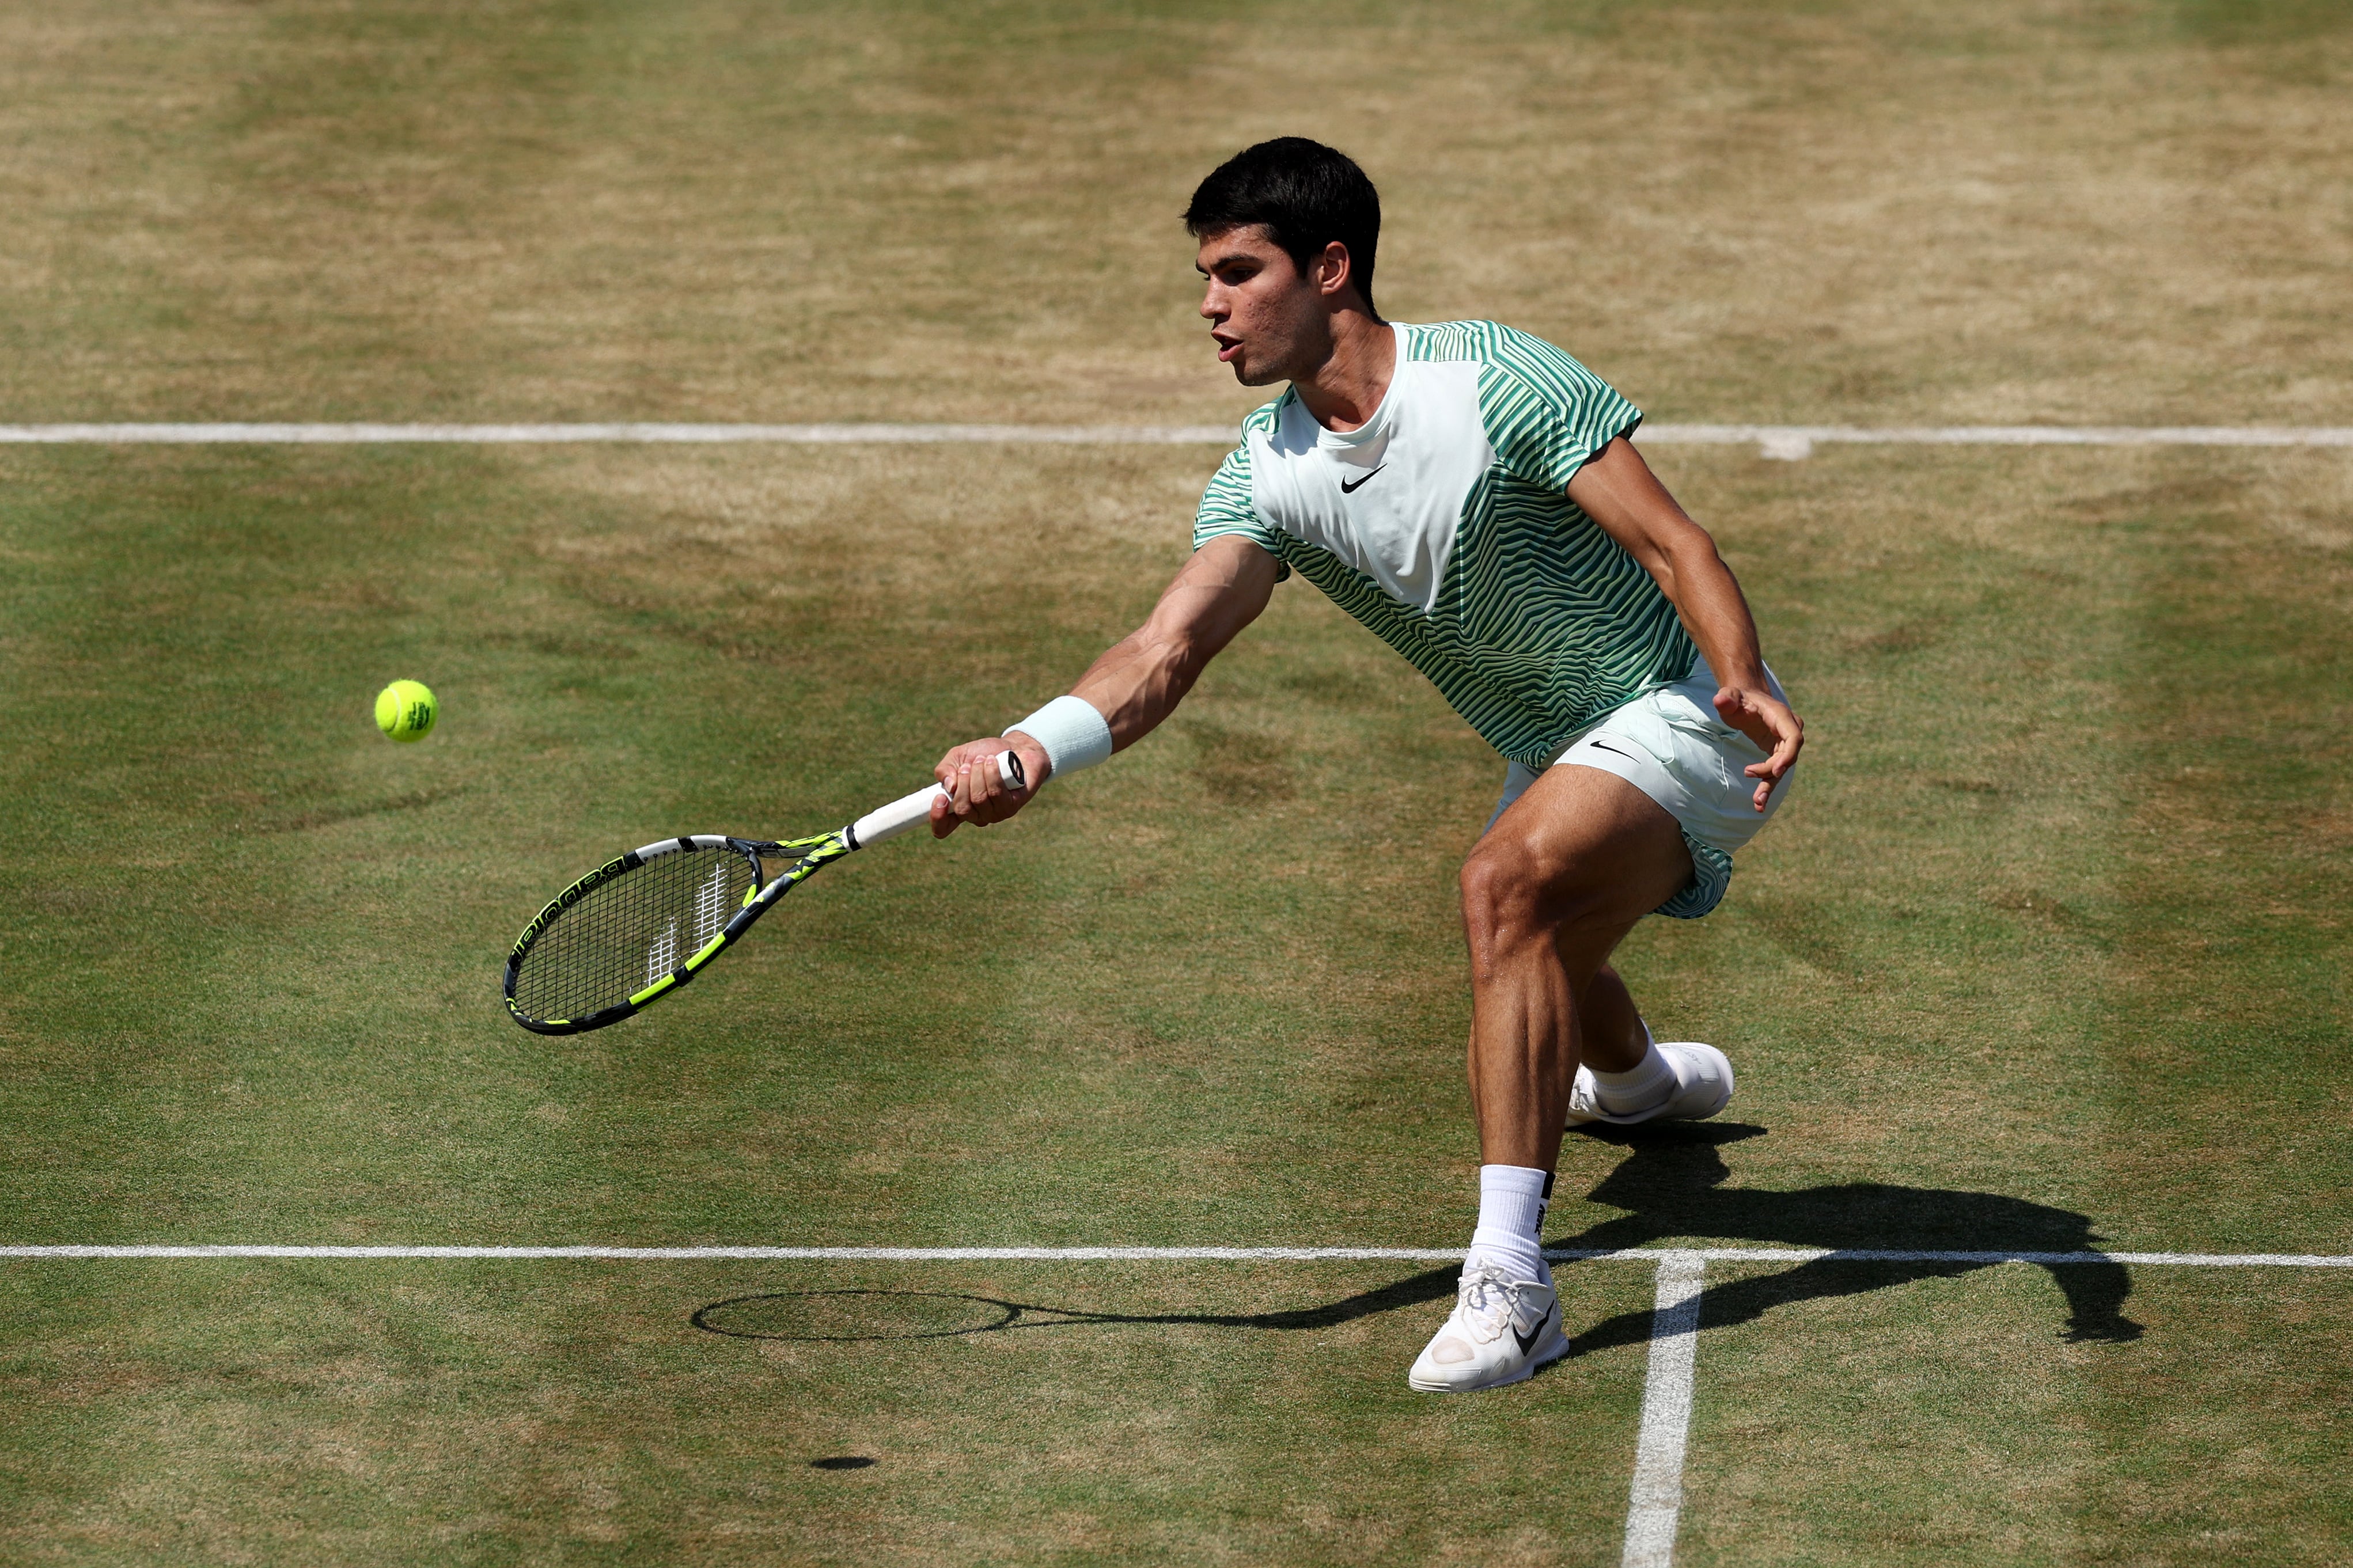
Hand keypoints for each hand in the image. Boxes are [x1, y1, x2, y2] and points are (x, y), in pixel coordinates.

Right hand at [929, 734, 1049, 836]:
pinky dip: (992, 774)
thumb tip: (949, 787)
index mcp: (959, 806)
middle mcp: (976, 815)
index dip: (937, 818)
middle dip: (963, 781)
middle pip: (962, 809)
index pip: (943, 827)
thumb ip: (945, 770)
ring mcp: (995, 813)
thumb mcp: (958, 757)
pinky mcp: (1011, 806)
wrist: (1015, 747)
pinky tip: (994, 762)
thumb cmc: (984, 754)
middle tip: (969, 765)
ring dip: (978, 773)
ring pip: (979, 799)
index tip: (940, 797)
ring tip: (984, 759)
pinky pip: (996, 794)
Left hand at [1712, 685, 1803, 811]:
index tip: (1776, 770)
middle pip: (1788, 757)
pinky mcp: (1777, 753)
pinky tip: (1759, 804)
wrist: (1745, 699)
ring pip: (1781, 768)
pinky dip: (1767, 786)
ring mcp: (1784, 743)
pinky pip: (1775, 771)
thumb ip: (1726, 698)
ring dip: (1770, 786)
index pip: (1794, 738)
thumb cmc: (1739, 698)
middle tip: (1755, 788)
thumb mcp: (1730, 696)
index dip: (1788, 755)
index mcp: (1781, 716)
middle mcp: (1788, 730)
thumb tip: (1720, 700)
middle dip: (1773, 774)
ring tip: (1757, 804)